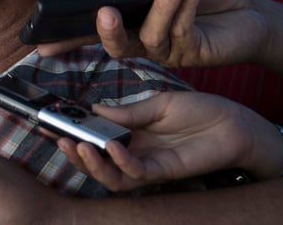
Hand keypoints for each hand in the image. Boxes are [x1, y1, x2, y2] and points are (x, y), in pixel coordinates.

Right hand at [38, 0, 269, 68]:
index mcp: (132, 22)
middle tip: (104, 13)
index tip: (39, 46)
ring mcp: (167, 52)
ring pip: (151, 38)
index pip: (94, 33)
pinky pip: (182, 31)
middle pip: (115, 47)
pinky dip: (185, 4)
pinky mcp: (191, 55)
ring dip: (161, 7)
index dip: (66, 41)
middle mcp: (144, 42)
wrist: (252, 12)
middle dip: (106, 32)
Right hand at [57, 91, 282, 190]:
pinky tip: (112, 146)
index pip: (94, 138)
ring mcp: (148, 165)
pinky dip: (121, 161)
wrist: (234, 122)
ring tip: (76, 146)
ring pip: (111, 176)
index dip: (70, 132)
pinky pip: (136, 173)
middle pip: (96, 163)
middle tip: (58, 138)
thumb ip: (127, 112)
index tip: (48, 123)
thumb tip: (95, 111)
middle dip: (73, 154)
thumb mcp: (157, 104)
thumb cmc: (199, 111)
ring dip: (91, 164)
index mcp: (130, 134)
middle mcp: (135, 153)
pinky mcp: (165, 171)